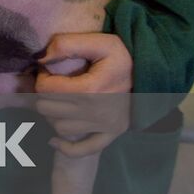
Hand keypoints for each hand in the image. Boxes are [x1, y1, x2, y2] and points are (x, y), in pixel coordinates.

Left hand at [35, 32, 133, 156]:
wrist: (152, 72)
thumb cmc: (122, 56)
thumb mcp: (99, 43)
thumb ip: (67, 45)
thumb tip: (40, 57)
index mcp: (91, 89)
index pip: (47, 89)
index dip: (41, 78)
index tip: (49, 72)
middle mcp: (96, 111)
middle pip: (48, 109)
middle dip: (43, 96)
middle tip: (51, 87)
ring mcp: (105, 125)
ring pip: (60, 128)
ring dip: (53, 117)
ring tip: (59, 104)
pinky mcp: (112, 133)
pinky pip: (85, 150)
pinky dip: (67, 148)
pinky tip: (55, 141)